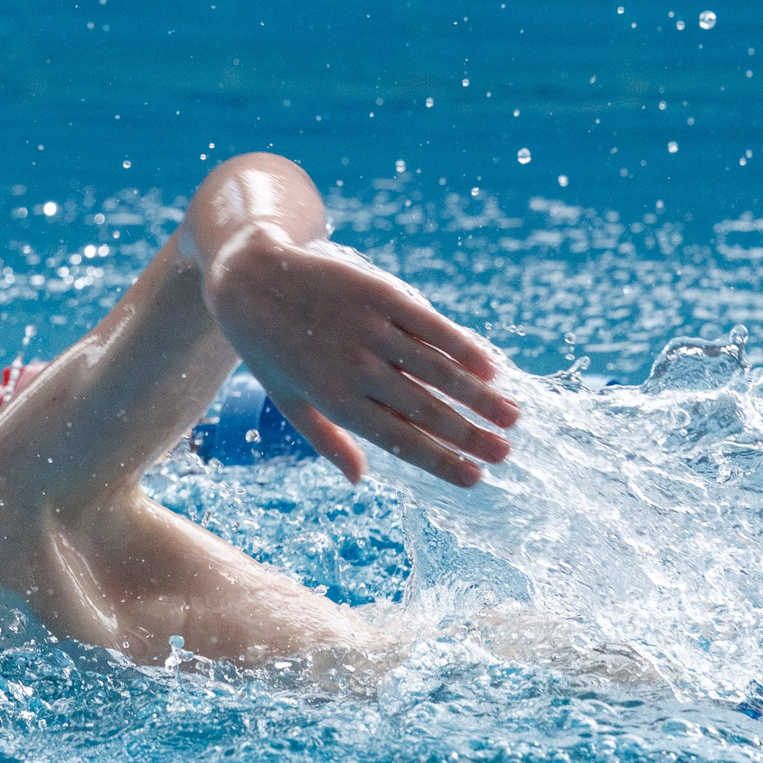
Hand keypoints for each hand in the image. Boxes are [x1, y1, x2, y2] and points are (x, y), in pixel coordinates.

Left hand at [199, 228, 518, 486]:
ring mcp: (370, 329)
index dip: (440, 461)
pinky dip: (462, 346)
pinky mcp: (380, 295)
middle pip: (425, 409)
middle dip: (470, 435)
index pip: (400, 440)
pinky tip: (490, 367)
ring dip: (478, 395)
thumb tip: (360, 481)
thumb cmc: (271, 350)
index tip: (475, 479)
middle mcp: (356, 368)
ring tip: (512, 416)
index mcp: (335, 401)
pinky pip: (430, 325)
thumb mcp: (290, 402)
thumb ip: (328, 442)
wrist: (250, 281)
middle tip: (505, 454)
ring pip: (436, 369)